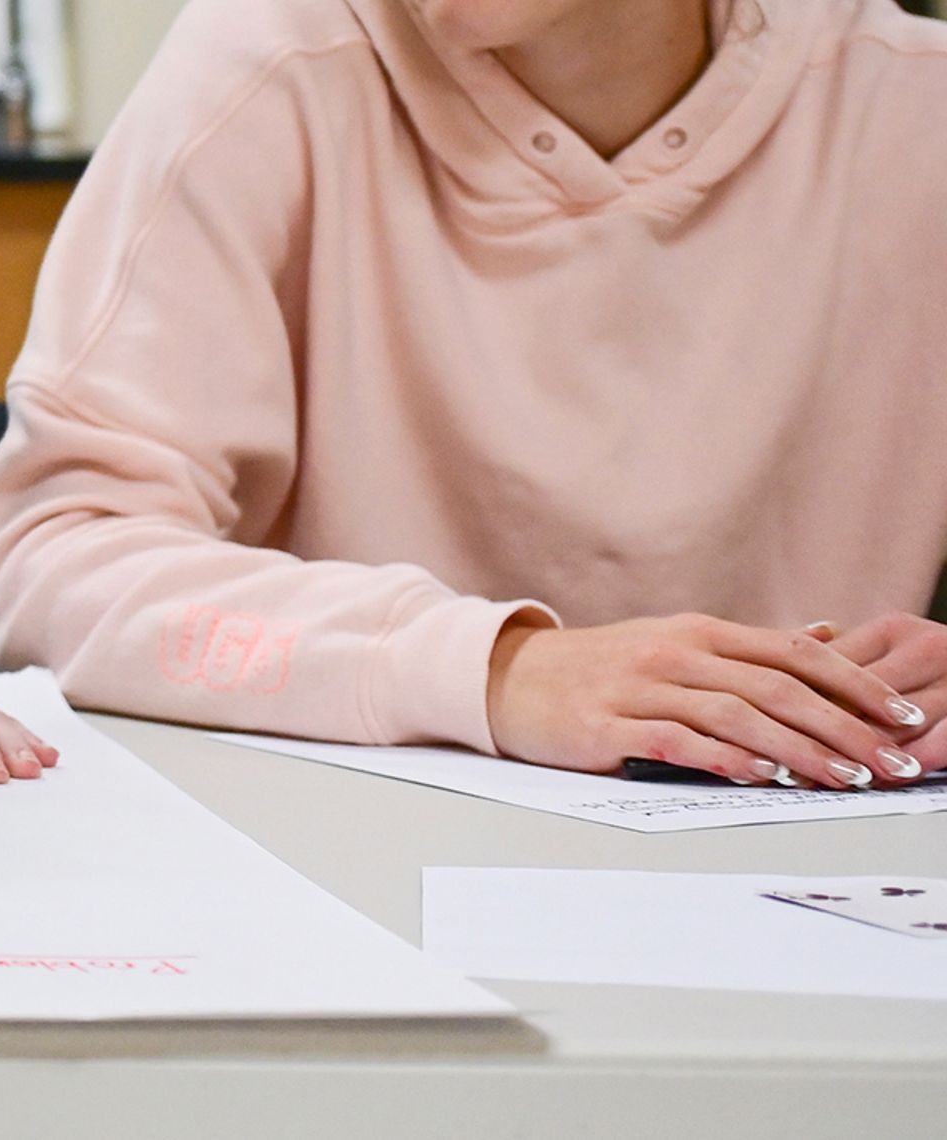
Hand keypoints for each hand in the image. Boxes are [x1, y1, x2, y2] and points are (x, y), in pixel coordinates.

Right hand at [487, 614, 928, 788]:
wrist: (504, 678)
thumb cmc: (598, 669)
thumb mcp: (676, 643)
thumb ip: (750, 646)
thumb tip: (826, 633)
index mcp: (698, 632)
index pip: (795, 652)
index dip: (856, 683)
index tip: (907, 717)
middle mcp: (674, 652)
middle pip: (777, 686)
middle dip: (846, 727)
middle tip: (894, 762)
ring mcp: (637, 686)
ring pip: (736, 714)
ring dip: (800, 749)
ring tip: (846, 780)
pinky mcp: (604, 724)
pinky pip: (676, 740)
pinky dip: (724, 757)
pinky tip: (760, 776)